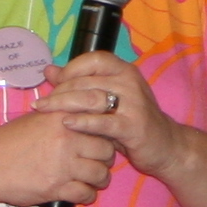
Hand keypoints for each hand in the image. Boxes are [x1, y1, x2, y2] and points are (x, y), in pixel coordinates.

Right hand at [0, 98, 122, 206]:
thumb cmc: (8, 141)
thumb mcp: (37, 118)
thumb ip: (62, 113)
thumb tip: (84, 110)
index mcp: (62, 117)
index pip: (100, 121)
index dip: (106, 132)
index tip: (102, 138)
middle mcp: (66, 138)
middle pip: (106, 150)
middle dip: (105, 159)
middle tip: (98, 162)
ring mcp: (63, 164)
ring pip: (100, 174)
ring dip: (100, 179)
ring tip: (93, 179)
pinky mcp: (57, 187)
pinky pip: (86, 193)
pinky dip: (87, 195)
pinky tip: (82, 193)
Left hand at [51, 51, 185, 183]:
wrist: (165, 146)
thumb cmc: (131, 121)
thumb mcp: (106, 99)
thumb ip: (79, 83)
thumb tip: (48, 69)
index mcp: (124, 70)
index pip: (93, 59)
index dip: (71, 68)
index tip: (54, 83)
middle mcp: (130, 82)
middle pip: (87, 80)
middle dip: (59, 91)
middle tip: (41, 104)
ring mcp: (134, 103)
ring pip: (91, 98)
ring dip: (64, 104)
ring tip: (44, 111)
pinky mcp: (133, 126)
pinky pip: (103, 122)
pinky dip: (82, 122)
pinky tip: (66, 124)